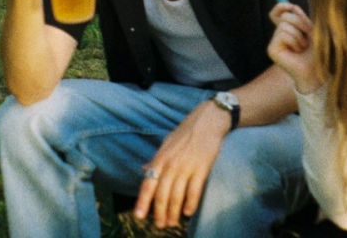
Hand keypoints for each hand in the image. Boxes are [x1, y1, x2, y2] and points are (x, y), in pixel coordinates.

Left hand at [134, 102, 228, 227]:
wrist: (207, 122)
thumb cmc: (185, 133)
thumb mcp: (166, 144)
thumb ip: (155, 159)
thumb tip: (144, 170)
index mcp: (160, 159)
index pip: (148, 184)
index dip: (142, 201)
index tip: (139, 216)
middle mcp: (171, 164)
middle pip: (162, 194)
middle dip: (160, 212)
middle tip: (160, 225)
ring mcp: (186, 167)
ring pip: (177, 195)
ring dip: (174, 212)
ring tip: (173, 222)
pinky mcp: (201, 168)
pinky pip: (194, 191)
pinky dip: (190, 203)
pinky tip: (188, 212)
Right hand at [268, 3, 322, 92]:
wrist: (317, 70)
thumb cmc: (317, 52)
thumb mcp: (312, 31)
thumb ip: (302, 18)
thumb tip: (293, 7)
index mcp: (287, 29)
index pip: (277, 13)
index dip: (281, 6)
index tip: (292, 6)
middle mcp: (278, 35)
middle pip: (284, 16)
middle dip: (300, 23)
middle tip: (308, 35)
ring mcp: (274, 43)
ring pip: (284, 26)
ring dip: (299, 35)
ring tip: (303, 47)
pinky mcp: (272, 50)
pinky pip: (282, 35)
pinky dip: (294, 41)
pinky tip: (297, 51)